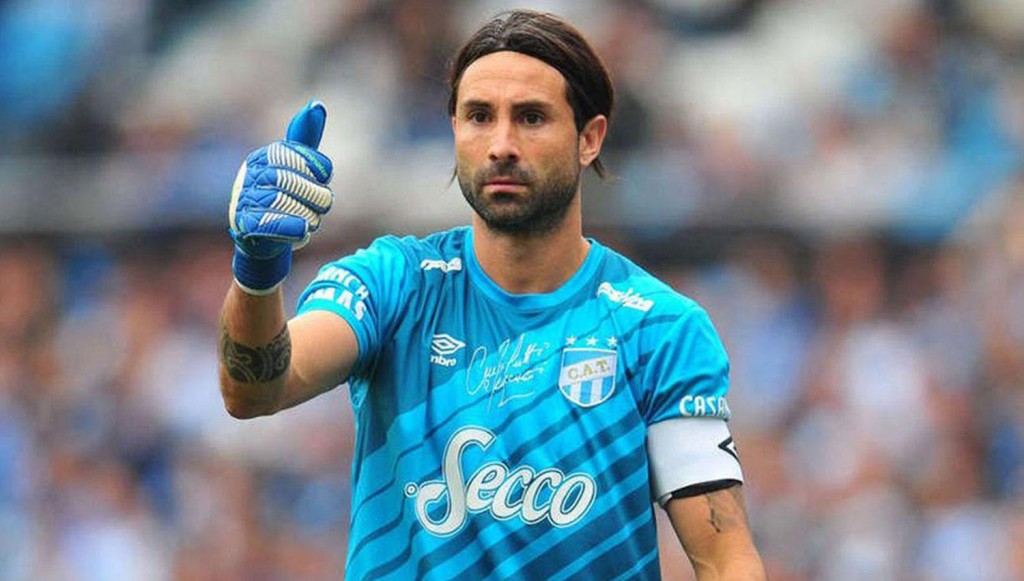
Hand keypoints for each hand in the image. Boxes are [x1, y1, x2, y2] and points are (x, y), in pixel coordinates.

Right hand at [229, 100, 333, 293]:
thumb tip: (316, 104)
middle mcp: (250, 174)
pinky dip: (295, 230)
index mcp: (263, 156)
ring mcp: (244, 200)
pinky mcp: (243, 225)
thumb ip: (306, 138)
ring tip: (310, 221)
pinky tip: (301, 231)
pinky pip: (275, 225)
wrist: (264, 239)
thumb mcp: (296, 166)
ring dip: (309, 217)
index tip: (325, 177)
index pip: (296, 155)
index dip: (317, 168)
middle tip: (323, 205)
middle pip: (293, 182)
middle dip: (317, 196)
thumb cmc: (286, 197)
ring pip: (288, 205)